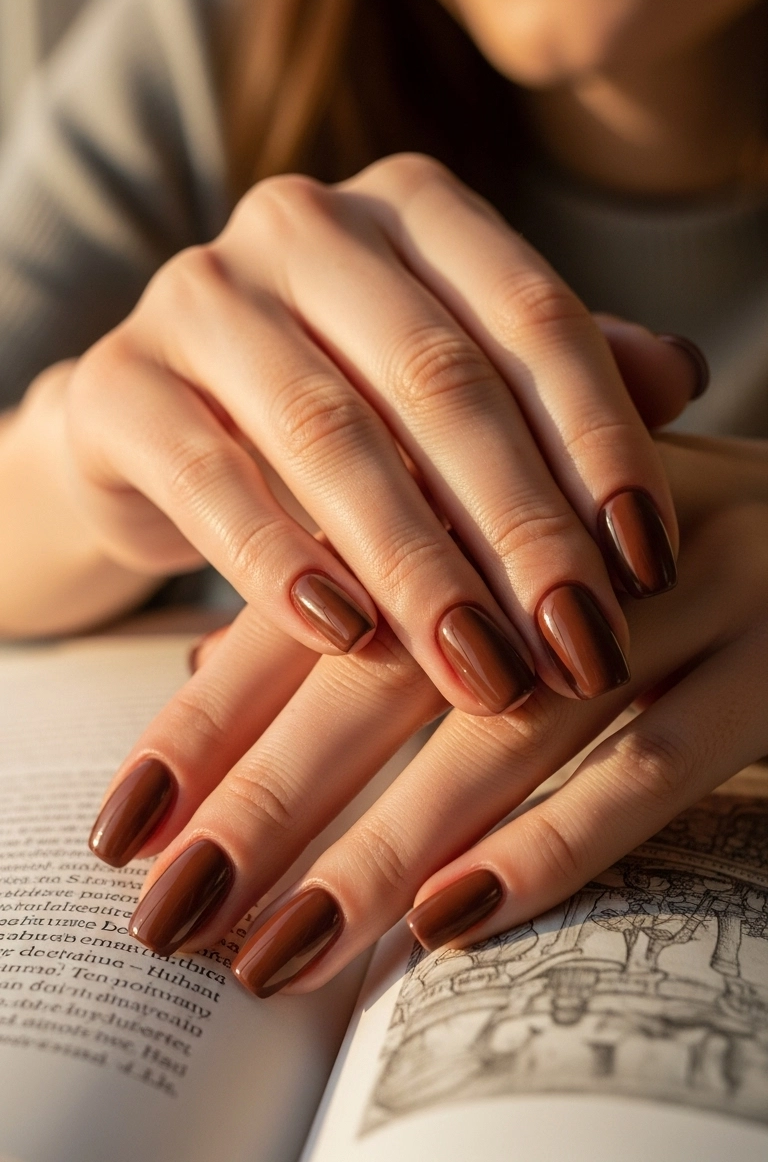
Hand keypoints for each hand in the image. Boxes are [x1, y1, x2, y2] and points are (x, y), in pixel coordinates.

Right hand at [63, 155, 691, 709]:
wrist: (160, 426)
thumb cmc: (338, 400)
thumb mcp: (450, 382)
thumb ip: (549, 373)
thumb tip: (682, 374)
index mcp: (408, 204)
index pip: (532, 315)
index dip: (601, 442)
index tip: (650, 566)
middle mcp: (303, 223)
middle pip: (440, 379)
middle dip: (522, 526)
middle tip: (582, 646)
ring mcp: (200, 292)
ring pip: (332, 434)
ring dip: (419, 566)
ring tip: (486, 672)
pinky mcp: (121, 381)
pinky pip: (211, 479)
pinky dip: (285, 566)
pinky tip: (349, 639)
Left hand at [89, 436, 766, 993]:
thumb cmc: (651, 536)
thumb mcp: (511, 537)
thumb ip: (371, 590)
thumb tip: (208, 669)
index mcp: (496, 473)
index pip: (327, 593)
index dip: (221, 711)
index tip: (131, 820)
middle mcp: (580, 523)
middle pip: (395, 663)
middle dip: (272, 794)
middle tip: (174, 909)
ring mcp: (691, 589)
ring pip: (510, 726)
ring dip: (385, 844)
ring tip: (282, 944)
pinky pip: (655, 765)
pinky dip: (551, 844)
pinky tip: (453, 916)